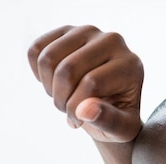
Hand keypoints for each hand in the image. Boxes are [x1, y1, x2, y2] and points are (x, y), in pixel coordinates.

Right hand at [28, 25, 143, 142]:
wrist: (112, 105)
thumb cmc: (119, 119)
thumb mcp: (121, 130)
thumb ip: (108, 122)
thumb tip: (84, 110)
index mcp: (130, 64)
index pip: (90, 83)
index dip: (76, 108)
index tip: (78, 122)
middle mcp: (112, 41)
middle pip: (67, 70)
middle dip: (61, 100)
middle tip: (69, 111)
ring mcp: (88, 32)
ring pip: (48, 59)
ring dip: (49, 88)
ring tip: (65, 98)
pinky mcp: (67, 31)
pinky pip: (36, 50)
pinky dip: (38, 74)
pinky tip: (54, 83)